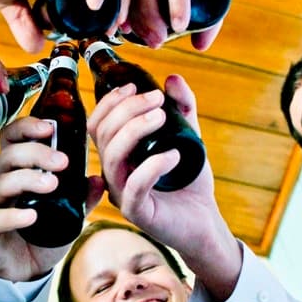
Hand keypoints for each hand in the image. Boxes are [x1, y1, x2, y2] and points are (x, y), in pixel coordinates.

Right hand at [0, 117, 104, 281]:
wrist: (22, 275)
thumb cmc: (39, 238)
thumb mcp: (67, 217)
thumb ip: (81, 198)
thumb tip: (99, 179)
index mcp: (14, 171)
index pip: (12, 138)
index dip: (27, 128)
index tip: (50, 128)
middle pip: (8, 156)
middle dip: (36, 154)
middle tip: (62, 162)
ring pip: (0, 183)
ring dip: (27, 180)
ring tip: (52, 185)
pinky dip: (11, 216)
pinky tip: (30, 216)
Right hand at [88, 77, 240, 299]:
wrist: (204, 222)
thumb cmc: (189, 183)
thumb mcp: (188, 137)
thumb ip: (182, 109)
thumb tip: (172, 79)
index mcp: (118, 155)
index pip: (97, 124)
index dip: (110, 102)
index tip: (134, 86)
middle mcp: (114, 173)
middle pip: (102, 135)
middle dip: (127, 110)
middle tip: (156, 99)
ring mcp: (122, 193)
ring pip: (112, 157)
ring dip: (135, 130)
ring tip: (162, 118)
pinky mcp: (137, 212)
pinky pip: (134, 186)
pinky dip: (152, 166)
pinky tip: (172, 155)